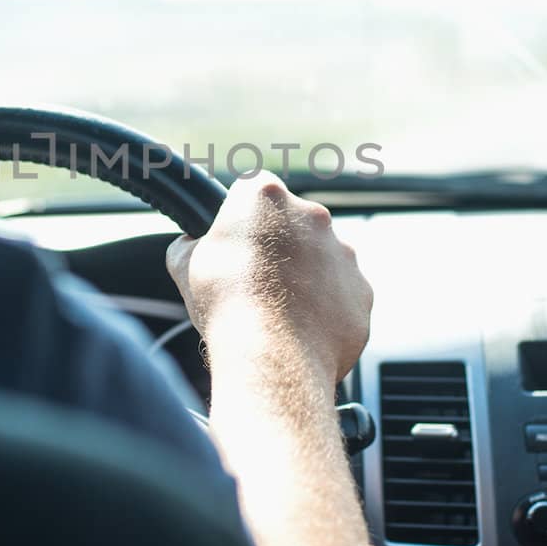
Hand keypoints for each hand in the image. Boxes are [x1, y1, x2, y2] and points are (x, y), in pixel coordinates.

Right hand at [165, 170, 372, 386]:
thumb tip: (190, 244)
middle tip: (256, 282)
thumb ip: (191, 244)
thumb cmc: (227, 304)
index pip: (253, 192)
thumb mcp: (185, 264)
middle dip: (279, 248)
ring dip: (306, 278)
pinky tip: (303, 330)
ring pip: (322, 260)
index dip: (242, 218)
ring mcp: (343, 253)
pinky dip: (326, 310)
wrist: (273, 354)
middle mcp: (312, 216)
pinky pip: (342, 296)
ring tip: (281, 312)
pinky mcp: (361, 291)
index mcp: (266, 197)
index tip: (237, 242)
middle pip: (294, 224)